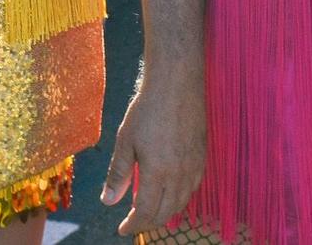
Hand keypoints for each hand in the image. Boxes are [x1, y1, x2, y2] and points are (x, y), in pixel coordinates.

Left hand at [101, 64, 205, 234]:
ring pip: (181, 202)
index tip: (122, 229)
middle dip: (148, 222)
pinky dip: (181, 197)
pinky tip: (172, 192)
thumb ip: (117, 174)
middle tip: (134, 221)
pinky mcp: (202, 155)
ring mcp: (194, 165)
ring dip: (166, 212)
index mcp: (157, 172)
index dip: (133, 224)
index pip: (145, 211)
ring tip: (151, 211)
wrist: (177, 83)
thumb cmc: (147, 110)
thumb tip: (108, 201)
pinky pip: (194, 187)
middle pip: (165, 212)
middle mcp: (179, 174)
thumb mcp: (125, 141)